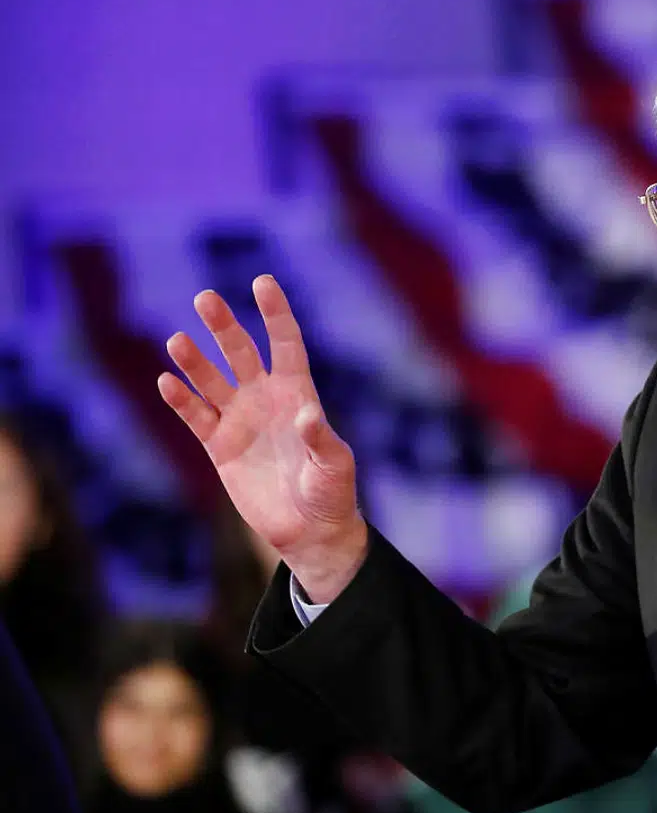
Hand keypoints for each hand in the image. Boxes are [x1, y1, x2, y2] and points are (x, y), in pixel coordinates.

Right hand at [158, 275, 366, 601]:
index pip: (285, 344)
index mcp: (299, 394)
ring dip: (194, 361)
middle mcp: (266, 399)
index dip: (275, 314)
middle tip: (204, 298)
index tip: (262, 282)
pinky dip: (180, 400)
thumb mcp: (334, 466)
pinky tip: (166, 382)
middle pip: (241, 353)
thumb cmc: (331, 493)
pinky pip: (196, 417)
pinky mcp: (220, 446)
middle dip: (223, 326)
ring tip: (177, 340)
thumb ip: (321, 440)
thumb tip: (308, 415)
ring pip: (211, 380)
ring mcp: (240, 420)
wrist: (308, 530)